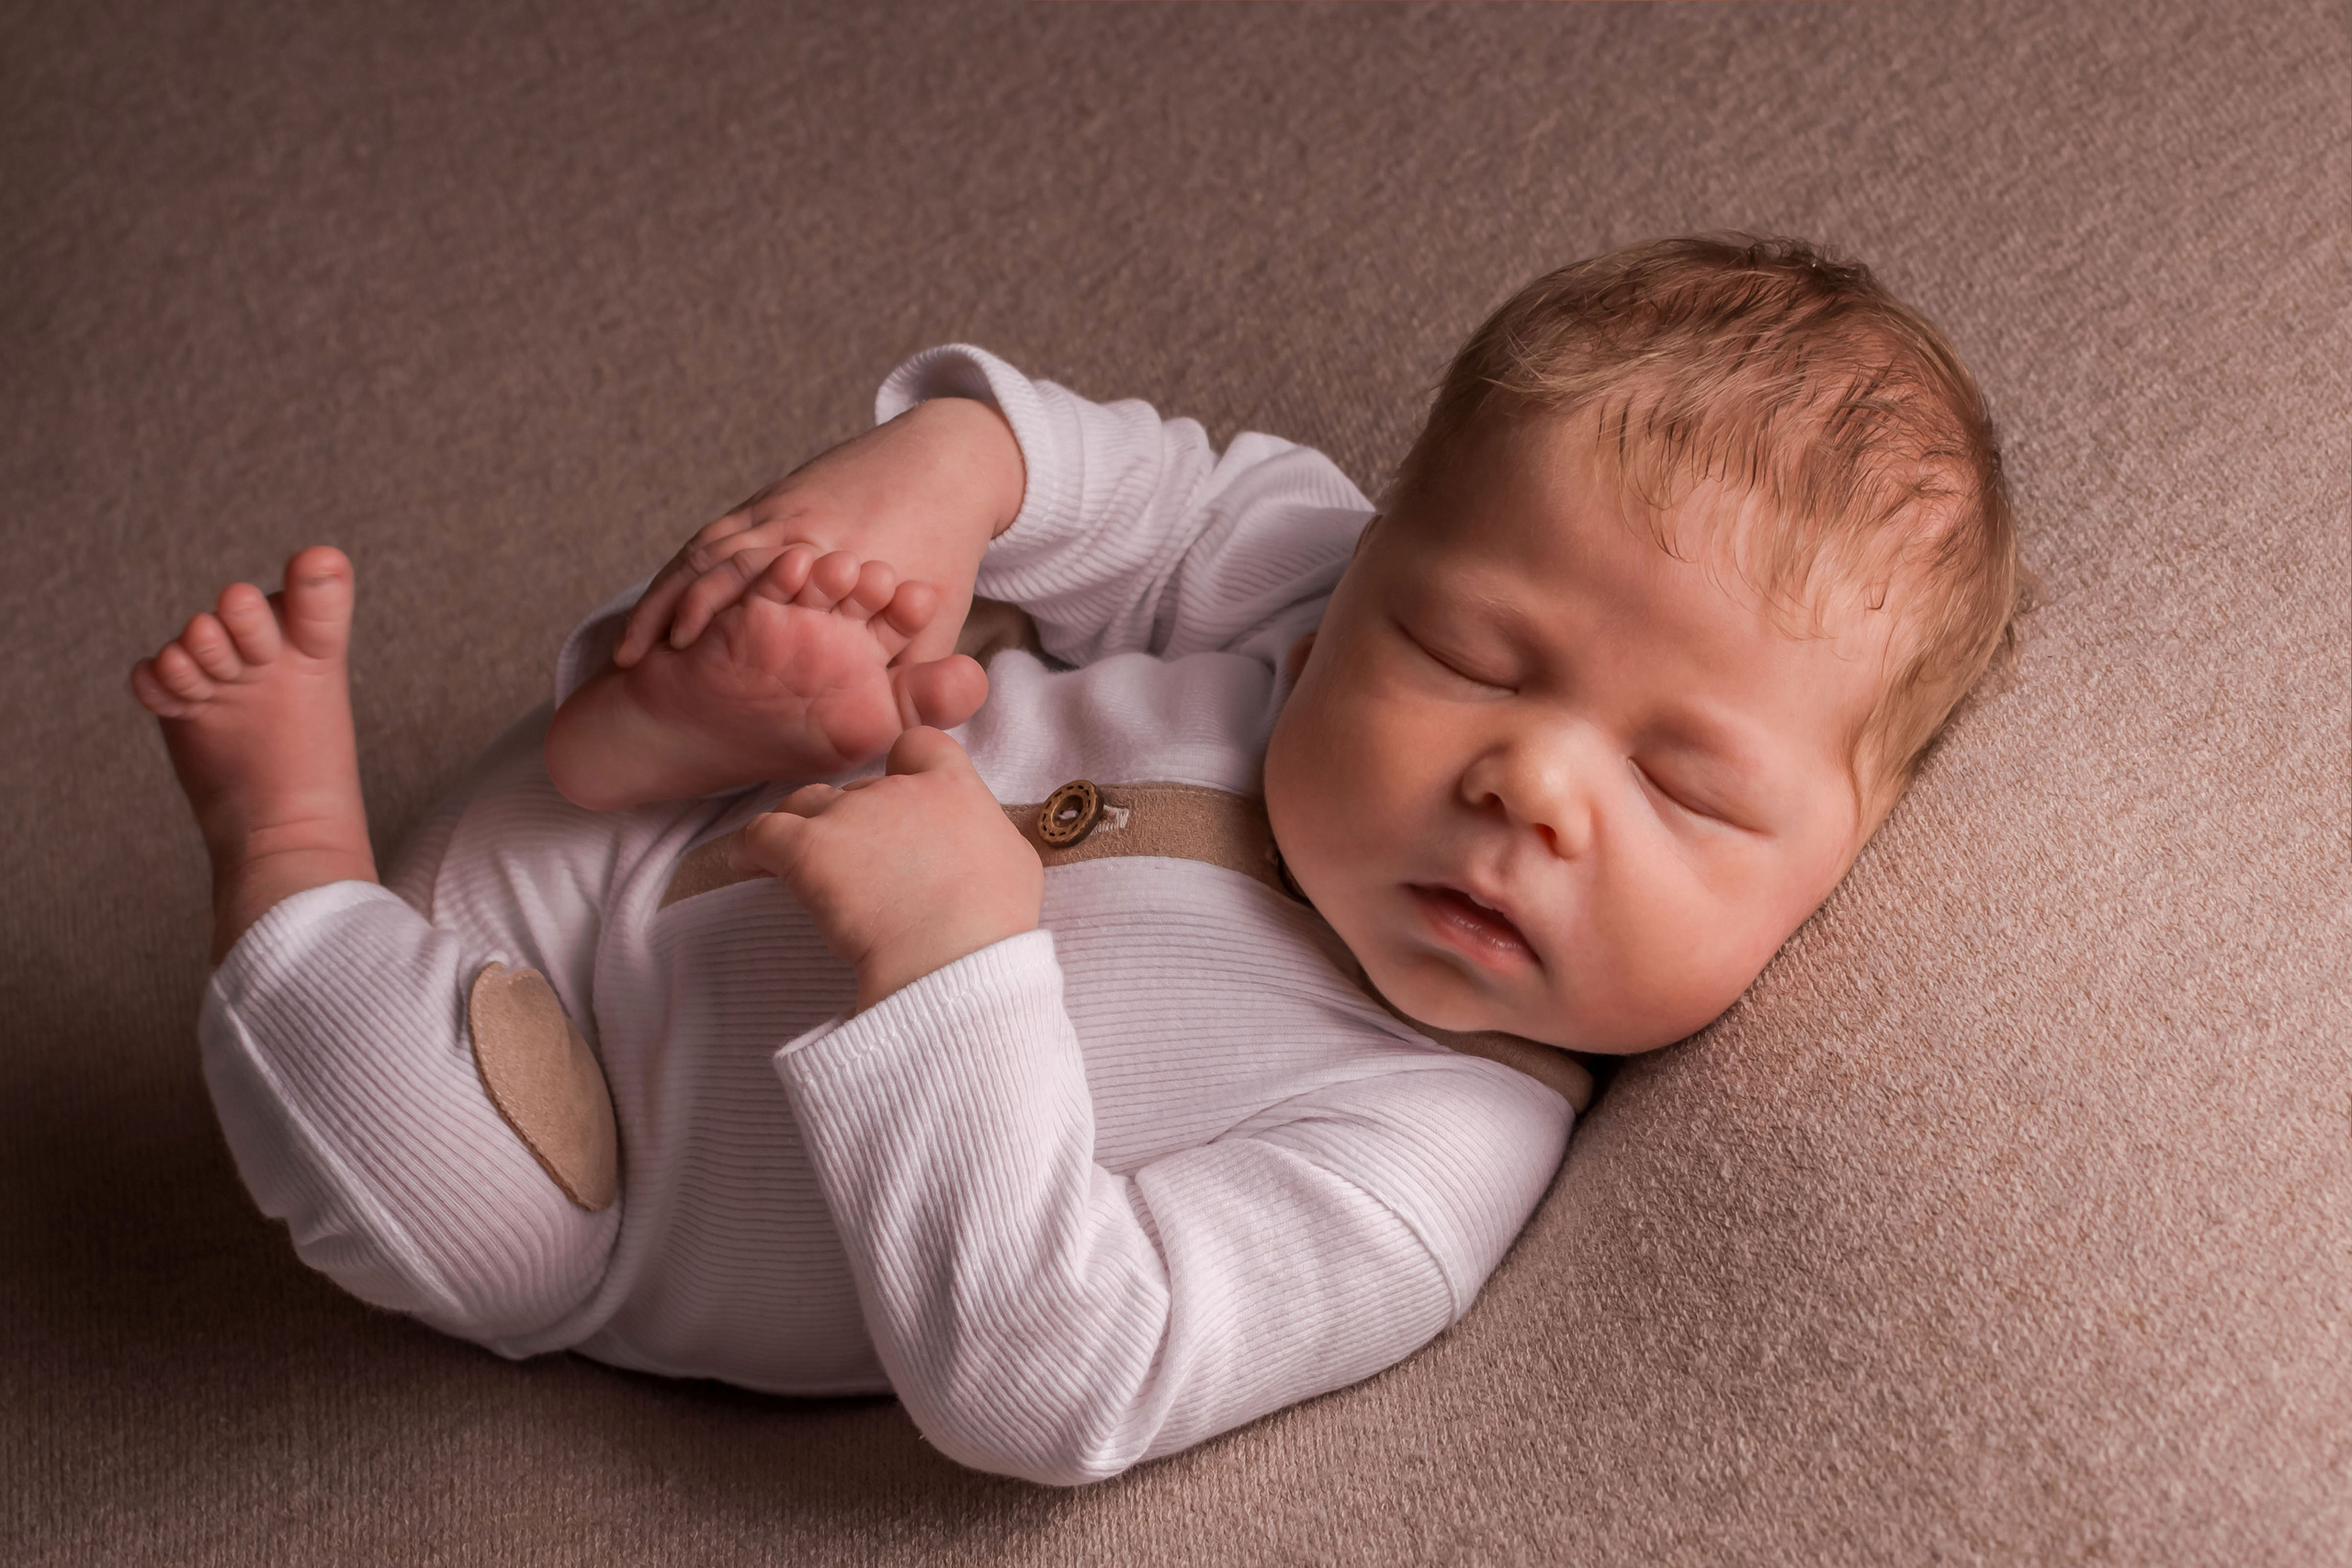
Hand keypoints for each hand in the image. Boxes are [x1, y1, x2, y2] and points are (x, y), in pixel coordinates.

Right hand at [616, 397, 1024, 674]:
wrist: (949, 463)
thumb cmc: (946, 553)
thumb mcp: (933, 623)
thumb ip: (903, 672)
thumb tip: (883, 729)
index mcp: (829, 565)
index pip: (757, 601)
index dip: (715, 640)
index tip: (680, 684)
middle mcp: (793, 535)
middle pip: (713, 574)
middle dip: (665, 621)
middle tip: (629, 672)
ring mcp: (777, 511)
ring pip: (703, 556)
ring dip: (663, 601)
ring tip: (631, 652)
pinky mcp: (771, 501)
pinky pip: (713, 541)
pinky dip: (681, 577)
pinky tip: (663, 609)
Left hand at [734, 727, 1042, 1012]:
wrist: (952, 957)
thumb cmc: (992, 922)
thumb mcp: (1013, 864)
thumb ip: (986, 835)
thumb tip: (976, 841)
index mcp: (952, 788)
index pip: (919, 745)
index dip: (904, 768)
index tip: (900, 795)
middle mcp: (898, 791)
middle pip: (861, 788)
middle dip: (856, 818)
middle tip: (860, 861)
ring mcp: (849, 817)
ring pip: (809, 803)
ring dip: (806, 826)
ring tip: (803, 860)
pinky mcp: (808, 849)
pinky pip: (762, 833)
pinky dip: (754, 848)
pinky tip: (753, 864)